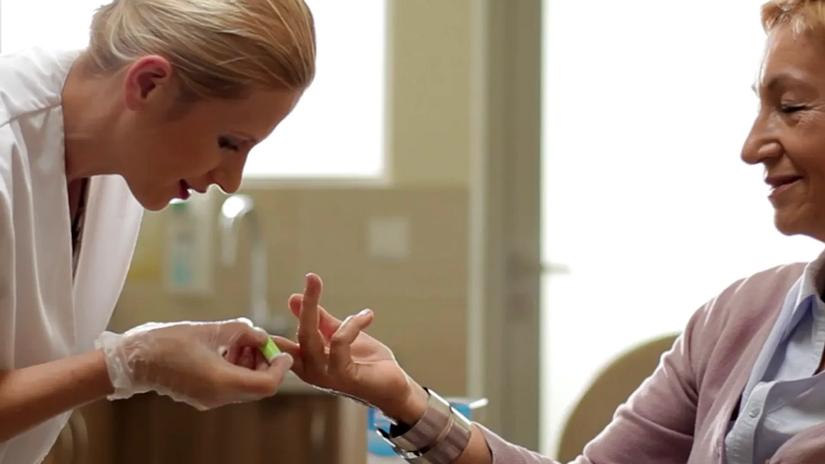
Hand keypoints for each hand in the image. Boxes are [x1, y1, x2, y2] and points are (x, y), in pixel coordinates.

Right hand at [95, 318, 292, 409]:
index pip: (267, 384)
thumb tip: (262, 336)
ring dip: (251, 365)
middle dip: (265, 363)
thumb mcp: (210, 329)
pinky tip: (226, 350)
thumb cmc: (168, 342)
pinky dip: (237, 369)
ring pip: (245, 387)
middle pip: (258, 387)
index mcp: (222, 382)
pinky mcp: (202, 396)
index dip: (280, 368)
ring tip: (240, 343)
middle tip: (259, 342)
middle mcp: (218, 396)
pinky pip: (230, 386)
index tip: (283, 352)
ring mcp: (209, 399)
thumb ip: (241, 332)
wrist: (133, 360)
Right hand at [275, 274, 428, 423]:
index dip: (277, 321)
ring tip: (343, 298)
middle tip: (311, 277)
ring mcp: (324, 375)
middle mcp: (310, 370)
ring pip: (311, 337)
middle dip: (307, 303)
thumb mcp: (340, 334)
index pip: (281, 341)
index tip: (290, 293)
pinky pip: (339, 342)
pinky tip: (367, 316)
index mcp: (306, 360)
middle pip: (300, 333)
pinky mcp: (342, 376)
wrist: (394, 386)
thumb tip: (294, 298)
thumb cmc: (366, 362)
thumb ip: (319, 320)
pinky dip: (352, 324)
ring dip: (322, 310)